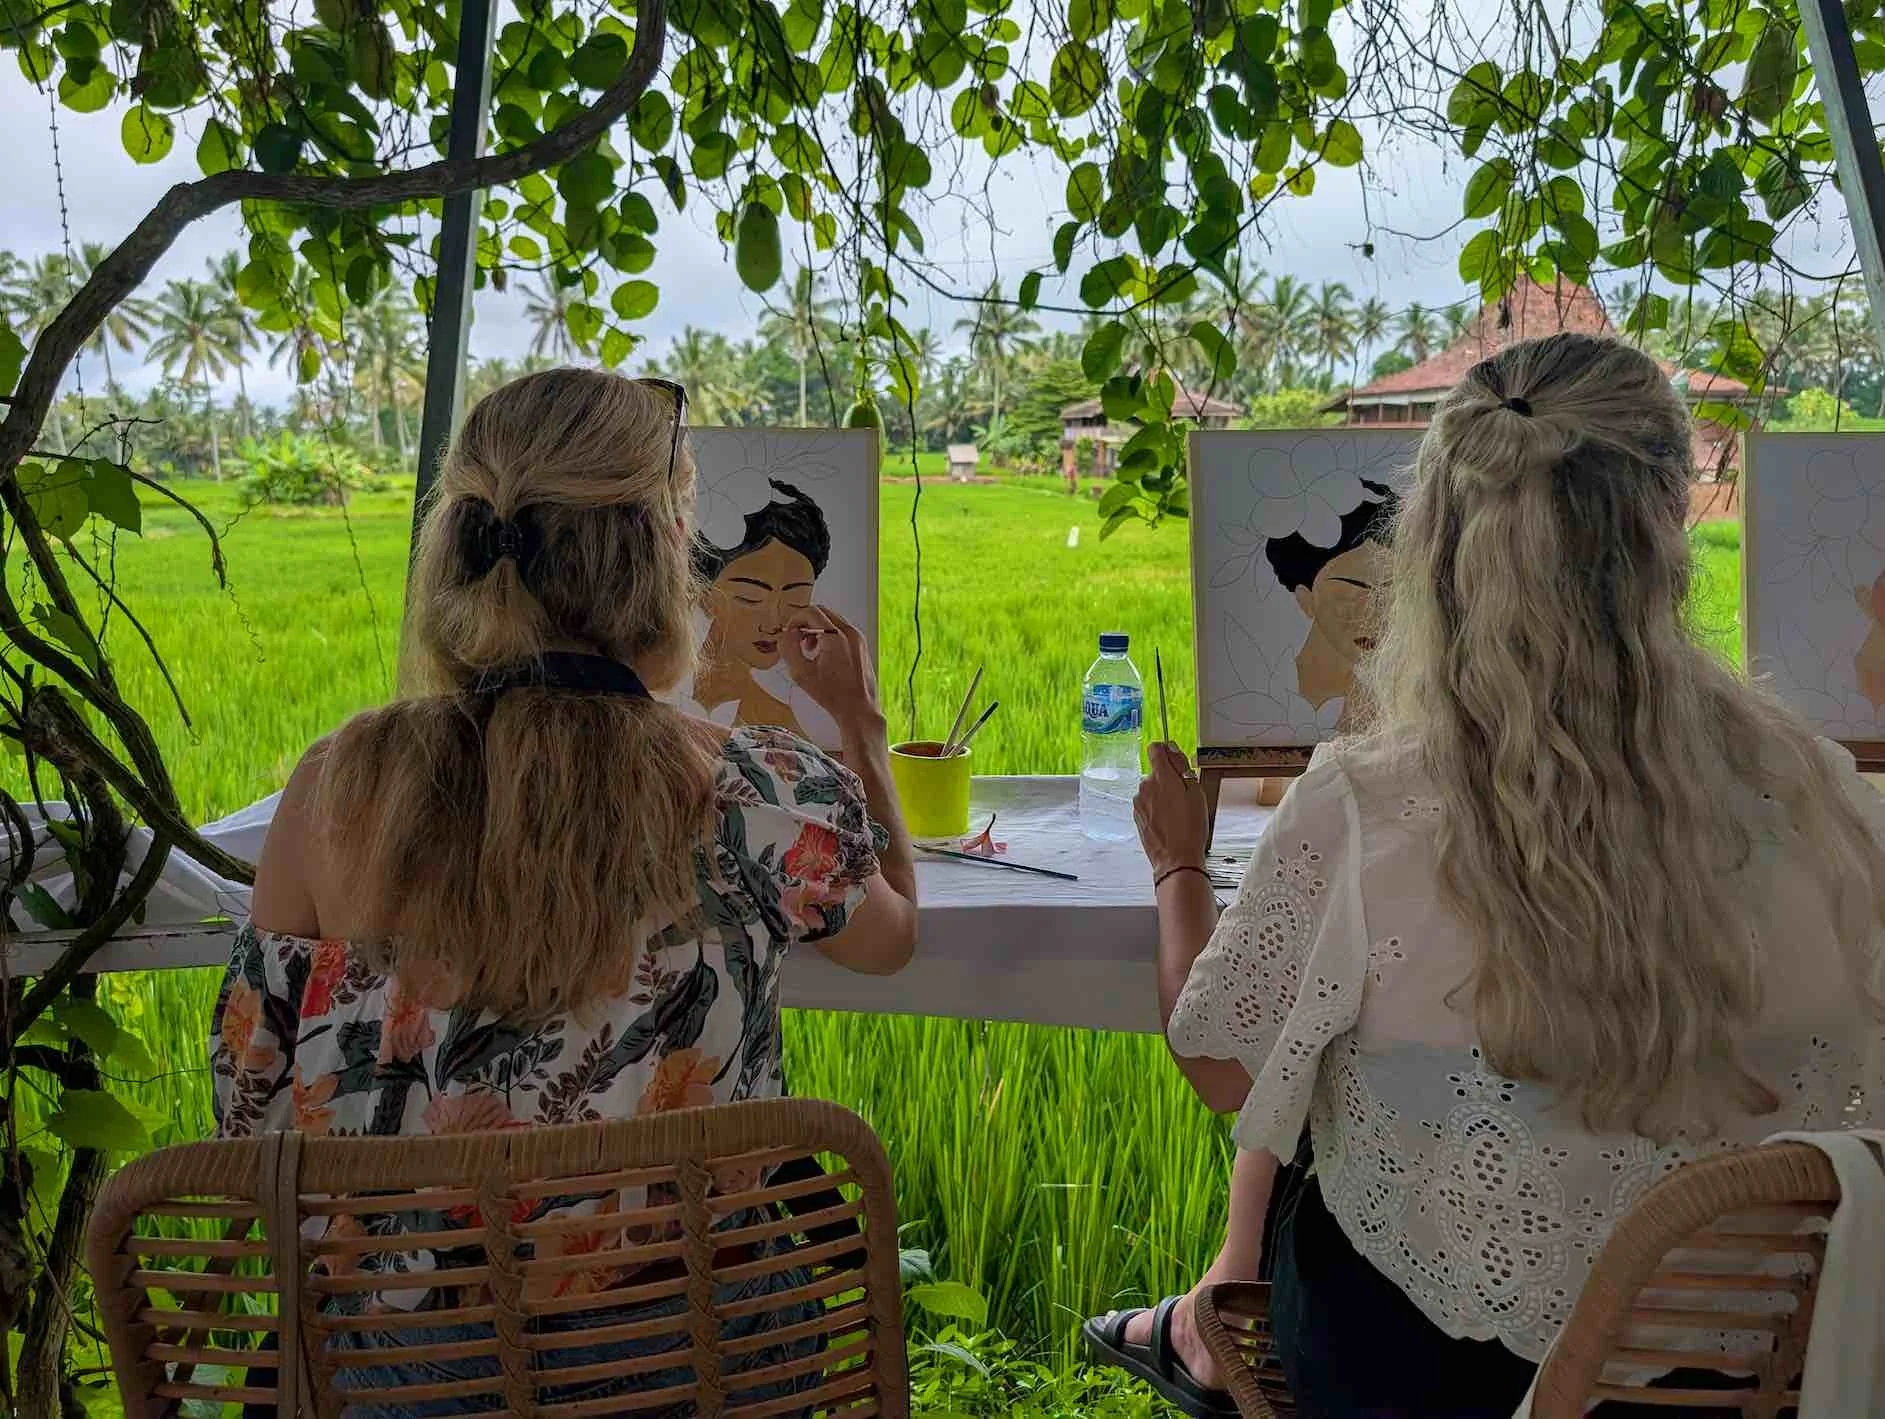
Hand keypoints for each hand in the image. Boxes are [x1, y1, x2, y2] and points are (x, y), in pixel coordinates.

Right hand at [783, 606, 882, 731]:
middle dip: (806, 623)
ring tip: (809, 649)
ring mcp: (858, 638)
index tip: (789, 632)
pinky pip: (842, 630)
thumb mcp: (801, 673)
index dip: (795, 619)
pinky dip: (828, 635)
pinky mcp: (862, 645)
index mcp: (836, 637)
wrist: (859, 709)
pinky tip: (822, 654)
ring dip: (816, 629)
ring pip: (832, 620)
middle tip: (797, 640)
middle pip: (822, 612)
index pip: (811, 612)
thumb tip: (785, 635)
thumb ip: (789, 649)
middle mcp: (850, 633)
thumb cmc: (833, 695)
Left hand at [1135, 742, 1207, 877]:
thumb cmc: (1190, 828)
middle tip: (1185, 796)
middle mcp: (1145, 786)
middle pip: (1156, 771)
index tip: (1175, 760)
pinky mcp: (1136, 815)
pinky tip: (1169, 821)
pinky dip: (1157, 807)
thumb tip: (1172, 749)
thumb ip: (1182, 767)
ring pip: (1152, 789)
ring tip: (1178, 813)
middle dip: (1169, 778)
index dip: (1166, 751)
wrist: (1176, 859)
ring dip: (1162, 794)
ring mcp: (1139, 801)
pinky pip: (1148, 803)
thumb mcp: (1196, 793)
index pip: (1155, 749)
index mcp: (1161, 777)